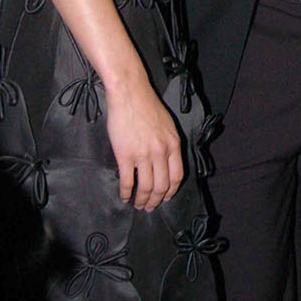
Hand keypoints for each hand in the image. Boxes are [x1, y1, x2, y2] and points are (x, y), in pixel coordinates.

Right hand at [105, 76, 184, 209]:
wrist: (130, 93)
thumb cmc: (147, 106)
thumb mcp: (167, 125)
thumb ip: (168, 144)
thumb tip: (164, 163)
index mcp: (173, 144)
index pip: (177, 176)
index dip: (171, 191)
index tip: (165, 197)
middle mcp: (161, 152)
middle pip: (162, 186)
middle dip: (156, 201)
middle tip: (149, 207)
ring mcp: (143, 155)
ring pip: (145, 187)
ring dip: (142, 200)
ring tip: (137, 204)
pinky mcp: (125, 155)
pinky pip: (127, 181)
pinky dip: (126, 192)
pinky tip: (124, 196)